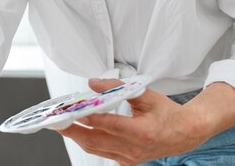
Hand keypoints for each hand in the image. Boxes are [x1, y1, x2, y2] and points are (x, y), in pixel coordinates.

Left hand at [57, 79, 206, 165]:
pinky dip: (90, 141)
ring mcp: (129, 158)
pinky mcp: (126, 161)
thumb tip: (94, 83)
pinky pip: (102, 152)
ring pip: (96, 148)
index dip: (87, 117)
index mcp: (141, 132)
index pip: (108, 124)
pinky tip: (81, 130)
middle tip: (56, 120)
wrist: (184, 133)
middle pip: (95, 141)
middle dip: (73, 130)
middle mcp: (134, 149)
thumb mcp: (145, 94)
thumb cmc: (166, 113)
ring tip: (63, 123)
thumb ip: (117, 87)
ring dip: (77, 136)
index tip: (71, 109)